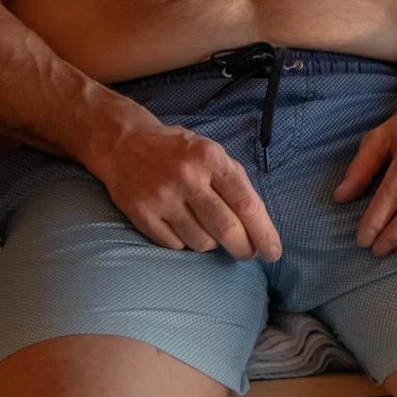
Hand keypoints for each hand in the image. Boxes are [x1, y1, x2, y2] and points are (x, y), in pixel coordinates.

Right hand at [89, 105, 280, 258]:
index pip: (247, 204)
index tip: (273, 252)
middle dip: (243, 248)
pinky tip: (182, 227)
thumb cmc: (177, 150)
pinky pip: (175, 245)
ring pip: (202, 242)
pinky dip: (184, 243)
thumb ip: (234, 182)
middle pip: (227, 229)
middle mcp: (187, 178)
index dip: (264, 233)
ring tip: (206, 229)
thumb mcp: (211, 152)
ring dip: (211, 244)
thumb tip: (257, 224)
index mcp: (211, 159)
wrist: (123, 142)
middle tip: (247, 253)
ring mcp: (162, 197)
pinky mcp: (141, 213)